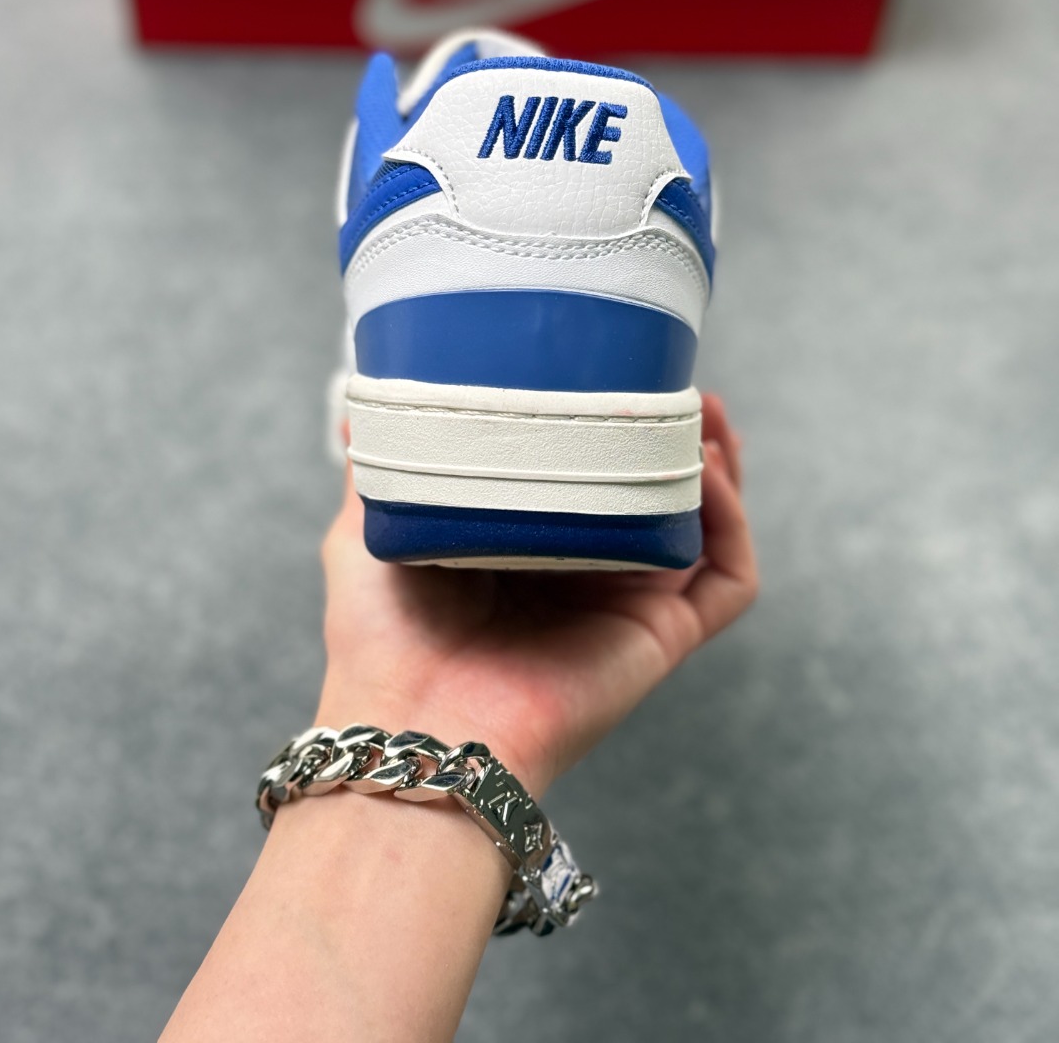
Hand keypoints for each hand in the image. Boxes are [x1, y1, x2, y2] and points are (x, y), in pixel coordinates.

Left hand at [318, 395, 757, 796]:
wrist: (413, 726)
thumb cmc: (382, 641)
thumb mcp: (370, 531)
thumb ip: (381, 472)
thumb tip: (362, 409)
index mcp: (529, 546)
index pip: (588, 476)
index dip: (610, 427)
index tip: (616, 370)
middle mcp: (586, 572)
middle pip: (656, 495)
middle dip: (674, 436)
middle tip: (675, 383)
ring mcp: (628, 605)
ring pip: (703, 528)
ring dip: (718, 467)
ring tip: (706, 414)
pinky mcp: (660, 638)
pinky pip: (725, 582)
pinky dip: (733, 527)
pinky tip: (713, 477)